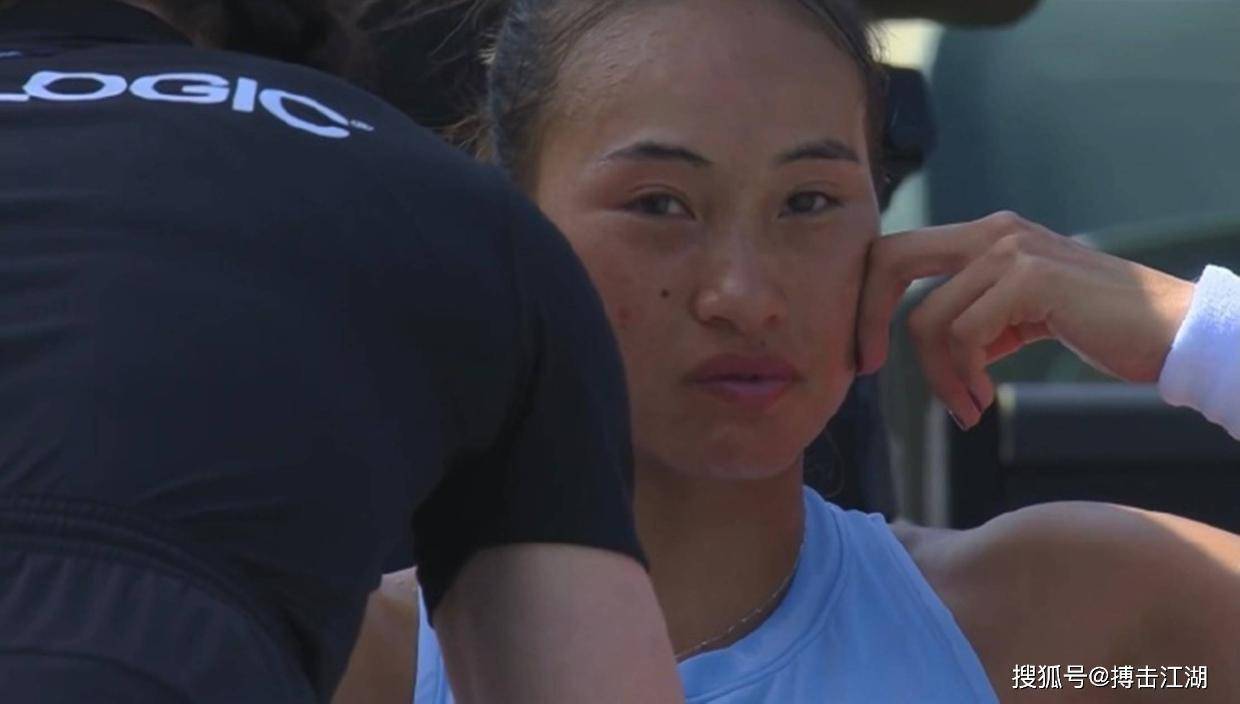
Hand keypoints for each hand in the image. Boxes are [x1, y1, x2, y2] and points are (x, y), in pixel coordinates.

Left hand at [856, 211, 1195, 427]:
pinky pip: (963, 336)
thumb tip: (926, 346)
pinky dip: (963, 378)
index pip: (897, 252)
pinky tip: (982, 400)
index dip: (867, 300)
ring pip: (928, 319)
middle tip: (866, 368)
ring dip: (938, 377)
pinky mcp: (1030, 279)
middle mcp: (993, 233)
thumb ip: (975, 316)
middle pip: (891, 260)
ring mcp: (1011, 251)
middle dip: (866, 318)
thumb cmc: (1097, 327)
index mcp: (986, 236)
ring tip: (966, 408)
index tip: (866, 352)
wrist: (1170, 330)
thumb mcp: (1021, 315)